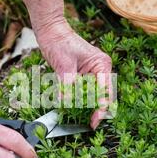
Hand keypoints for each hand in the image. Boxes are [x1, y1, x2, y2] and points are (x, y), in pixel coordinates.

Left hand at [14, 0, 112, 128]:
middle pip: (102, 96)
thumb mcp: (64, 66)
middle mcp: (100, 69)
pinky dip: (79, 101)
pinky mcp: (83, 75)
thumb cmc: (59, 44)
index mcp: (101, 65)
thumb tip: (67, 104)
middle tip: (89, 125)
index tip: (94, 122)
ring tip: (82, 120)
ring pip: (93, 96)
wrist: (50, 32)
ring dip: (87, 107)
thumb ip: (68, 86)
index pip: (105, 92)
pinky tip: (73, 109)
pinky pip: (83, 92)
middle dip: (96, 110)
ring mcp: (92, 73)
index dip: (101, 109)